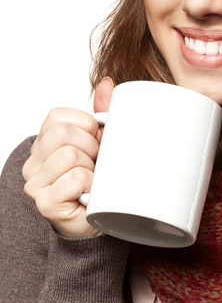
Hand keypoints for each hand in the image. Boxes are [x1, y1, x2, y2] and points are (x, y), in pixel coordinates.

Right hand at [23, 77, 115, 237]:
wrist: (101, 219)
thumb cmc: (98, 179)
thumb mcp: (103, 142)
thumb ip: (103, 112)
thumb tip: (107, 83)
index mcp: (44, 142)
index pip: (58, 117)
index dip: (86, 126)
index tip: (96, 143)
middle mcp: (33, 161)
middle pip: (63, 134)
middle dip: (91, 146)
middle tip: (97, 164)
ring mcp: (35, 183)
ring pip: (70, 156)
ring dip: (92, 168)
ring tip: (94, 180)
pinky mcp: (45, 203)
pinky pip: (75, 179)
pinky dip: (91, 185)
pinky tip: (90, 194)